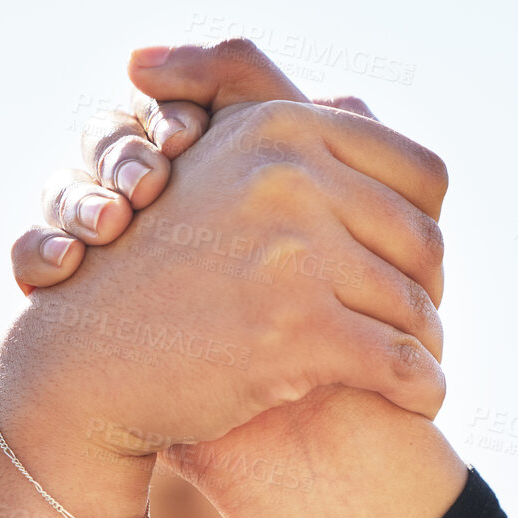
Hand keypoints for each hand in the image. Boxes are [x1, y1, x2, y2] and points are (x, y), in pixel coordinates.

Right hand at [0, 40, 448, 475]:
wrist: (87, 363)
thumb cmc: (154, 277)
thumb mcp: (212, 175)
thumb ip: (287, 144)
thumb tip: (366, 116)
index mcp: (279, 128)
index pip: (419, 170)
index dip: (429, 222)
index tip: (415, 264)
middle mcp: (287, 177)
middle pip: (423, 241)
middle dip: (430, 291)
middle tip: (424, 325)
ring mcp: (290, 254)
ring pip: (414, 305)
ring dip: (428, 345)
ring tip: (421, 367)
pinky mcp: (294, 331)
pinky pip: (398, 363)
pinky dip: (421, 388)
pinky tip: (419, 400)